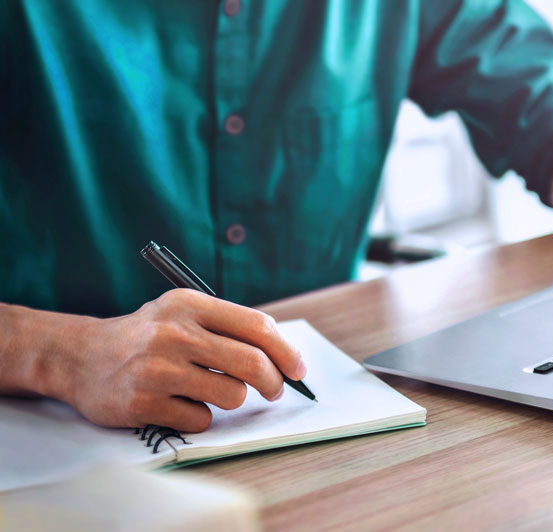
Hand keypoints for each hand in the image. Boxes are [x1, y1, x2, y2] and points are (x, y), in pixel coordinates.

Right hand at [56, 289, 304, 431]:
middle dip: (274, 382)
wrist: (79, 357)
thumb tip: (283, 356)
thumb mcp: (181, 312)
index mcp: (188, 304)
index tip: (297, 368)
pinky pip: (201, 419)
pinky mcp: (144, 404)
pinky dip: (200, 416)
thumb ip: (226, 326)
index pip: (256, 326)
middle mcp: (174, 333)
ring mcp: (157, 370)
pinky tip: (178, 403)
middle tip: (275, 390)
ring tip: (210, 390)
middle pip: (252, 362)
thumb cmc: (145, 335)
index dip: (286, 351)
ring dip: (232, 399)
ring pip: (231, 395)